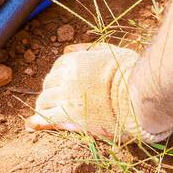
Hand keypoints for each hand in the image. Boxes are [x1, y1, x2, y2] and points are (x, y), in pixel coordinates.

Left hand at [27, 43, 168, 142]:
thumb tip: (68, 48)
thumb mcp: (110, 52)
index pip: (58, 66)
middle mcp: (67, 76)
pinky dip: (40, 119)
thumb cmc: (131, 72)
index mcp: (76, 60)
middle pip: (49, 83)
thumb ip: (89, 50)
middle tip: (55, 100)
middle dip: (51, 90)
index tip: (61, 83)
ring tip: (46, 112)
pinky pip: (47, 116)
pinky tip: (35, 123)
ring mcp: (66, 95)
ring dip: (45, 105)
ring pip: (45, 99)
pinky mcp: (69, 114)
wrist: (136, 94)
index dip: (58, 75)